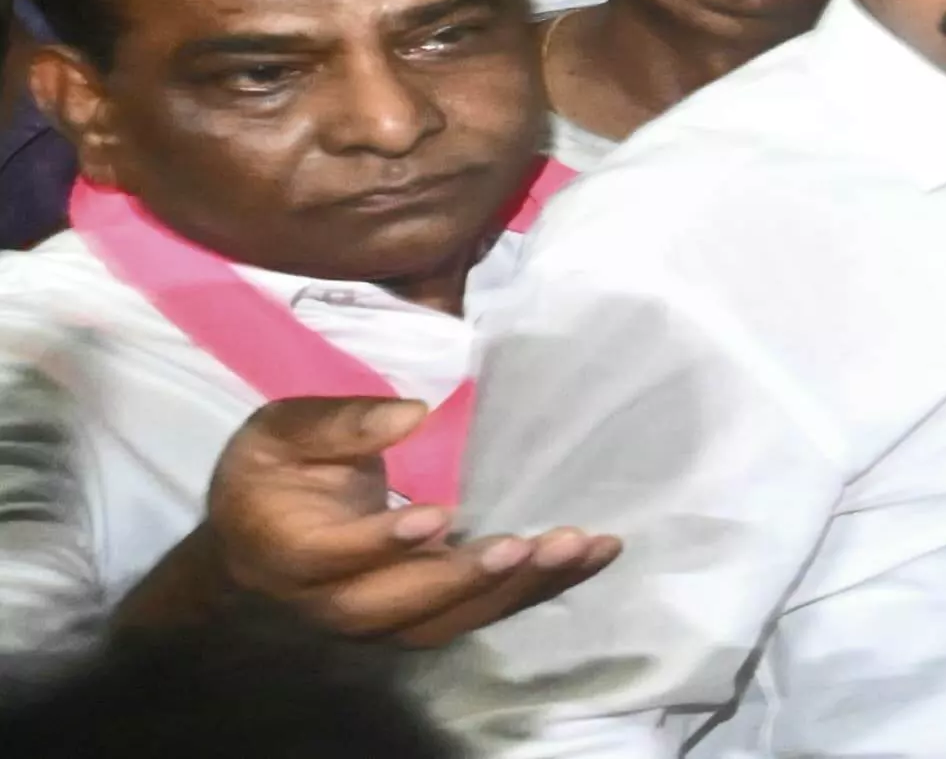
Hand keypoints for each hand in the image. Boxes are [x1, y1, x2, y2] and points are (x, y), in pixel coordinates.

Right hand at [204, 395, 618, 644]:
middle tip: (529, 542)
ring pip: (447, 621)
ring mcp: (381, 615)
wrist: (258, 537)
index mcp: (287, 550)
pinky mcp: (424, 612)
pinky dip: (540, 587)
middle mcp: (332, 600)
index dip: (381, 545)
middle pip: (398, 608)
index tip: (436, 516)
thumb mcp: (282, 432)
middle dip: (467, 578)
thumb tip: (409, 416)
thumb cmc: (273, 473)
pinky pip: (481, 611)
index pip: (330, 559)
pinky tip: (595, 553)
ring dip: (517, 589)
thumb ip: (338, 424)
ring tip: (577, 547)